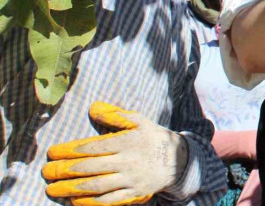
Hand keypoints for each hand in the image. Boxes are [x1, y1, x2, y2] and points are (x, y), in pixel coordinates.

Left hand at [42, 102, 188, 205]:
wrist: (179, 160)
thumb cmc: (152, 138)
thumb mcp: (139, 120)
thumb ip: (115, 114)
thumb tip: (93, 108)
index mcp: (127, 142)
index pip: (92, 147)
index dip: (69, 150)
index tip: (51, 152)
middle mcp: (128, 161)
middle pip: (90, 167)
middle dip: (64, 170)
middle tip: (46, 172)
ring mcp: (131, 179)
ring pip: (96, 186)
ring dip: (71, 188)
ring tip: (53, 189)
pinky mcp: (134, 194)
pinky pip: (109, 201)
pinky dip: (90, 202)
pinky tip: (74, 201)